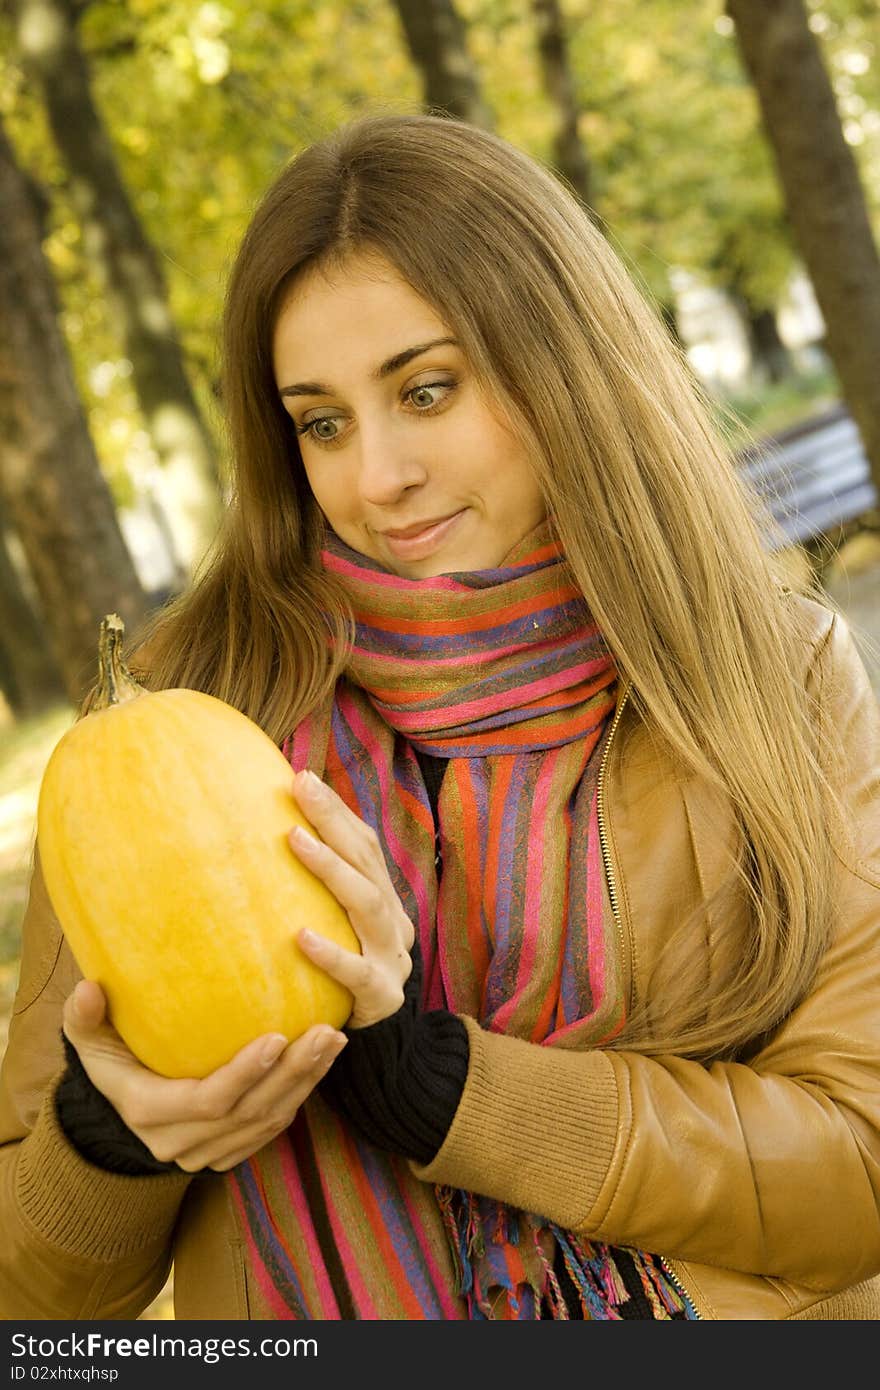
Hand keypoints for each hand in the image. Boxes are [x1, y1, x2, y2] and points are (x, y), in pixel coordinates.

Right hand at [61, 979, 346, 1171]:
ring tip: (334, 1039)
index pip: (209, 1099)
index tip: (277, 1035)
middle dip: (293, 1073)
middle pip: (249, 1112)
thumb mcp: (88, 1041)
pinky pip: (271, 1129)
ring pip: (268, 1122)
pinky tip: (322, 1062)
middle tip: (326, 1032)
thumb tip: (88, 988)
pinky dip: (299, 1097)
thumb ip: (83, 1018)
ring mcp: (207, 1153)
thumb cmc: (106, 1061)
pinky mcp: (228, 1152)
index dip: (245, 1072)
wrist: (115, 1115)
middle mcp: (181, 1142)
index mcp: (150, 1112)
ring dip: (306, 1082)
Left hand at [288, 769, 414, 1028]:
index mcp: (383, 901)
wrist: (379, 1049)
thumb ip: (308, 893)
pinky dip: (331, 954)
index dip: (336, 811)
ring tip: (295, 841)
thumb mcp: (329, 929)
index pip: (365, 846)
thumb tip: (257, 842)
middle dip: (334, 822)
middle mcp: (393, 922)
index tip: (301, 777)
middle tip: (301, 787)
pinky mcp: (381, 998)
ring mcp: (392, 959)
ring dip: (332, 870)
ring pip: (368, 906)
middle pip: (367, 863)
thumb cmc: (336, 981)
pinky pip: (356, 974)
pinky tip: (300, 937)